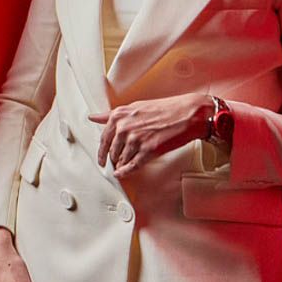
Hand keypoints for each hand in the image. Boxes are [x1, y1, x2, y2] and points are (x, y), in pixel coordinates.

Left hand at [89, 93, 207, 176]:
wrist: (188, 114)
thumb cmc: (165, 109)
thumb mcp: (134, 107)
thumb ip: (112, 114)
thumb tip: (94, 117)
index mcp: (119, 116)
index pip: (103, 138)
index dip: (101, 151)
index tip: (101, 157)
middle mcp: (124, 128)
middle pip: (112, 151)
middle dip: (112, 158)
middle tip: (113, 163)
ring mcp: (136, 140)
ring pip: (122, 159)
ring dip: (121, 165)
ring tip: (122, 167)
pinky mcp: (148, 150)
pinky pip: (133, 165)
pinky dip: (126, 172)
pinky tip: (123, 174)